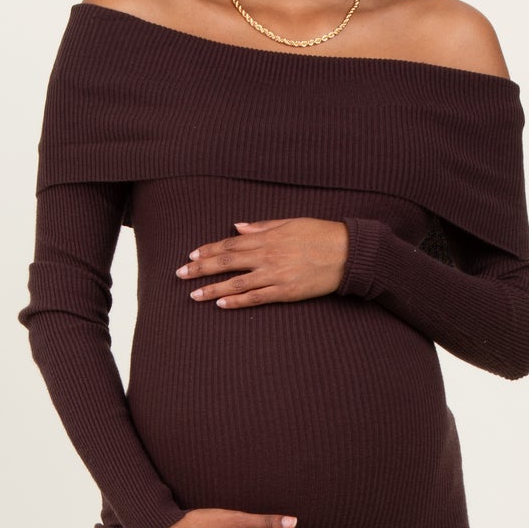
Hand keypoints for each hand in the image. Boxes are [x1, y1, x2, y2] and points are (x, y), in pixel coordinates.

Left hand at [176, 218, 348, 308]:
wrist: (347, 253)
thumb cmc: (321, 234)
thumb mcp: (290, 223)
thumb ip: (262, 226)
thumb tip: (237, 226)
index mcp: (267, 237)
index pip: (230, 243)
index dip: (209, 249)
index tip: (192, 255)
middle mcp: (267, 255)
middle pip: (226, 262)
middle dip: (201, 268)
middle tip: (181, 274)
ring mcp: (275, 275)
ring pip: (237, 283)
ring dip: (213, 289)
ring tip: (194, 295)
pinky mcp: (285, 292)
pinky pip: (256, 298)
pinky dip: (237, 301)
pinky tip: (221, 304)